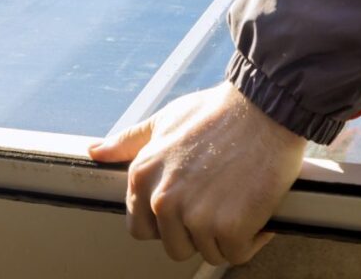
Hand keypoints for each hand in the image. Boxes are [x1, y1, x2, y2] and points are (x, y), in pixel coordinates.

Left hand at [88, 81, 306, 264]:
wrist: (264, 107)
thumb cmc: (218, 111)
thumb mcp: (166, 120)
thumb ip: (130, 141)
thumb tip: (96, 151)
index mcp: (143, 175)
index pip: (141, 227)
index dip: (167, 220)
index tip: (189, 205)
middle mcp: (163, 199)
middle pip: (174, 245)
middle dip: (197, 230)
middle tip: (218, 199)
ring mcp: (195, 215)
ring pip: (206, 251)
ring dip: (225, 234)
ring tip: (238, 199)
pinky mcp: (229, 226)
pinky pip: (235, 253)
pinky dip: (250, 238)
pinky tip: (255, 211)